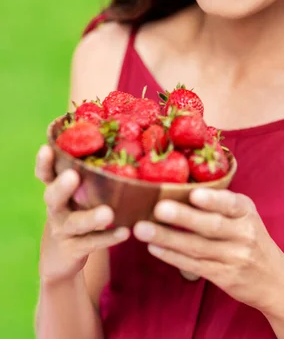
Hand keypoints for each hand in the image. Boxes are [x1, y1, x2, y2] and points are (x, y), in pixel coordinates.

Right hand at [35, 144, 129, 284]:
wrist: (63, 256)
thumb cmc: (78, 209)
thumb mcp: (80, 191)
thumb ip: (93, 173)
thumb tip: (127, 139)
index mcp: (57, 188)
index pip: (46, 173)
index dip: (44, 163)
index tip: (47, 148)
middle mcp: (56, 208)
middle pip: (52, 196)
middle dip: (62, 186)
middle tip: (73, 176)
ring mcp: (63, 230)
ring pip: (74, 223)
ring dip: (91, 217)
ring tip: (108, 214)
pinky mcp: (73, 249)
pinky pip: (90, 243)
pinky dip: (108, 238)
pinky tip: (125, 232)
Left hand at [133, 189, 283, 312]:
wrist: (274, 279)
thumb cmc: (250, 238)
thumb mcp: (245, 216)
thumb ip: (221, 204)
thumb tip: (178, 188)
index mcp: (247, 212)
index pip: (231, 204)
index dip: (213, 200)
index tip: (194, 194)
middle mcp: (244, 234)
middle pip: (210, 225)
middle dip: (183, 217)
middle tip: (158, 208)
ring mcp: (235, 257)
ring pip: (197, 247)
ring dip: (168, 237)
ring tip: (142, 229)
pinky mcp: (225, 277)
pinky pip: (195, 265)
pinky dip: (172, 256)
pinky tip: (154, 248)